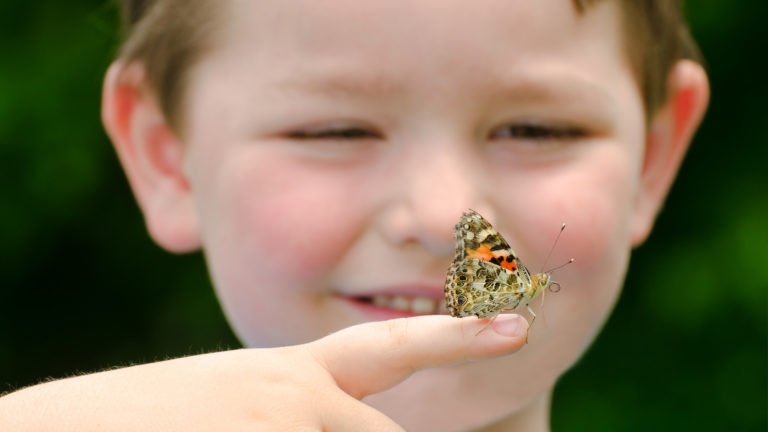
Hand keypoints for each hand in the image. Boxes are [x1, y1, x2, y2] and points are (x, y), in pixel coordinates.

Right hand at [0, 314, 527, 430]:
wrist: (52, 431)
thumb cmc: (148, 423)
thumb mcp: (235, 406)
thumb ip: (303, 409)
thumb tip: (360, 418)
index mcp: (292, 374)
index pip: (392, 346)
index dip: (458, 334)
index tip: (515, 323)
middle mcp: (299, 394)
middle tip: (330, 404)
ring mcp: (285, 422)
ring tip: (240, 425)